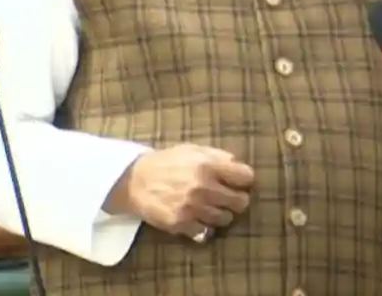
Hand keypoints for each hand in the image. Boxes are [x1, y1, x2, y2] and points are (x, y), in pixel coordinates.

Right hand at [106, 144, 254, 239]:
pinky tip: (199, 218)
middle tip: (229, 197)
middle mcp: (203, 187)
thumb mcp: (193, 150)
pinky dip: (205, 227)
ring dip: (222, 213)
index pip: (246, 177)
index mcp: (208, 165)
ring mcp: (193, 208)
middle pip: (241, 202)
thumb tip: (239, 164)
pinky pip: (206, 232)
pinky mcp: (181, 224)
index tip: (239, 181)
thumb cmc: (167, 163)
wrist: (135, 181)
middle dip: (238, 199)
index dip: (244, 179)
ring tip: (212, 206)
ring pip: (226, 219)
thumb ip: (218, 155)